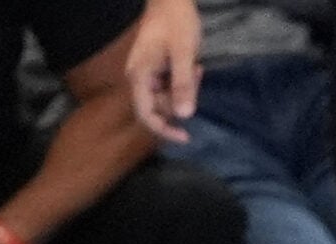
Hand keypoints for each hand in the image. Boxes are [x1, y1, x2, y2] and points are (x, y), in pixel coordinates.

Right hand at [126, 0, 202, 142]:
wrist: (171, 0)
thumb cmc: (176, 22)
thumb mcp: (184, 53)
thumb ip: (183, 84)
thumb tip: (185, 115)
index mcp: (139, 76)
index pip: (146, 115)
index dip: (164, 130)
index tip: (186, 137)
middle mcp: (139, 79)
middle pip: (159, 107)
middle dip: (181, 99)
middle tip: (197, 76)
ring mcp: (146, 75)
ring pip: (167, 98)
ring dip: (185, 90)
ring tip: (195, 67)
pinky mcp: (155, 71)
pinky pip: (170, 87)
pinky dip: (184, 83)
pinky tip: (192, 66)